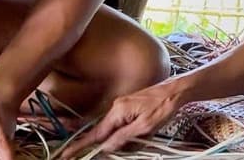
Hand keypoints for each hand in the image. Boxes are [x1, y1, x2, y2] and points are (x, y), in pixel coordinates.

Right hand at [62, 80, 186, 158]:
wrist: (177, 91)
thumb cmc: (163, 107)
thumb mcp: (144, 126)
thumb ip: (123, 137)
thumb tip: (105, 147)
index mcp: (117, 111)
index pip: (96, 133)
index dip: (81, 145)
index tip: (66, 153)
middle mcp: (116, 108)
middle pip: (103, 132)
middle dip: (99, 145)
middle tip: (88, 151)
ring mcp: (123, 107)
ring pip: (114, 130)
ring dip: (119, 140)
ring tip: (137, 137)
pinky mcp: (130, 108)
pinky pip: (122, 125)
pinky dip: (125, 134)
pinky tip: (136, 135)